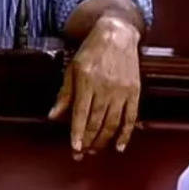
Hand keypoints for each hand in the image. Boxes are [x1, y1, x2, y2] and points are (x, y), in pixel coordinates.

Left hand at [48, 16, 140, 156]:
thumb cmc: (91, 51)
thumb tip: (53, 116)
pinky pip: (131, 117)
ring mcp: (122, 90)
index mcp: (87, 81)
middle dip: (88, 141)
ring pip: (113, 123)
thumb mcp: (72, 68)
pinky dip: (126, 134)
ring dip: (103, 140)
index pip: (81, 113)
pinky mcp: (134, 91)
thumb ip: (64, 94)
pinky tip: (119, 146)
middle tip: (82, 154)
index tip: (75, 148)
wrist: (116, 35)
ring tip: (95, 150)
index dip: (77, 133)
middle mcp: (105, 87)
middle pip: (96, 121)